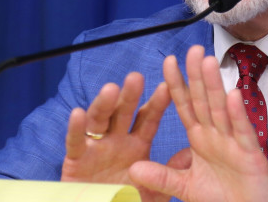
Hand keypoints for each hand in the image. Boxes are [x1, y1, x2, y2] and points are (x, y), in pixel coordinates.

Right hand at [61, 72, 171, 200]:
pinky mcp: (75, 159)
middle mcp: (116, 140)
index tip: (167, 86)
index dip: (157, 103)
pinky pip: (75, 142)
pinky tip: (78, 113)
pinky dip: (75, 128)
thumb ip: (170, 173)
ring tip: (111, 89)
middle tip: (137, 78)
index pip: (148, 119)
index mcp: (137, 144)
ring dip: (104, 104)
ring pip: (99, 120)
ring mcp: (95, 147)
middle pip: (123, 113)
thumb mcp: (153, 191)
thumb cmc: (127, 200)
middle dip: (130, 95)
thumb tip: (191, 154)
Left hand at [128, 45, 267, 201]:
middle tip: (192, 50)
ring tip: (208, 62)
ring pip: (222, 109)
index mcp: (200, 138)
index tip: (168, 62)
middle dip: (197, 75)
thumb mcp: (185, 187)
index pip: (186, 105)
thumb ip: (161, 176)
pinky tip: (232, 95)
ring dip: (215, 85)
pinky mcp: (249, 153)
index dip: (177, 84)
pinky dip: (237, 114)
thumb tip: (133, 168)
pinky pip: (241, 130)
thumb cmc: (222, 198)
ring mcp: (233, 141)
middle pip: (204, 100)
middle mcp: (215, 135)